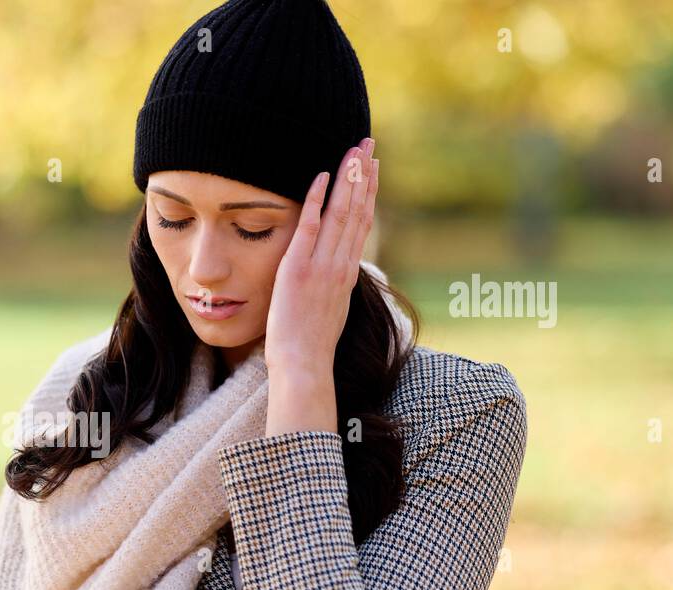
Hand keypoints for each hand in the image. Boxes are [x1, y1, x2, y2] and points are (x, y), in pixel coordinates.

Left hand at [264, 136, 377, 376]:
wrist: (304, 363)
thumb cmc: (312, 345)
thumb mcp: (332, 310)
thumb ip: (335, 286)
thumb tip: (338, 274)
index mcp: (347, 272)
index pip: (362, 223)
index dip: (368, 192)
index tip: (372, 167)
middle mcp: (340, 264)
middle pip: (357, 210)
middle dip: (363, 174)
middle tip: (368, 143)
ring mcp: (322, 265)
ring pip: (341, 213)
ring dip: (348, 179)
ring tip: (354, 150)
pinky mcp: (299, 268)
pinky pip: (310, 226)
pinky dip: (317, 200)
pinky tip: (323, 175)